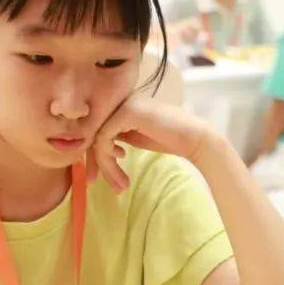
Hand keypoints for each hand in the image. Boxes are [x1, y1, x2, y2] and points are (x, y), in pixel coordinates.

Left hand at [88, 95, 215, 191]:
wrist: (194, 138)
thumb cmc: (168, 139)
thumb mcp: (133, 138)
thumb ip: (113, 138)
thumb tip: (89, 149)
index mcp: (120, 104)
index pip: (96, 129)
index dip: (93, 155)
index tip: (98, 176)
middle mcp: (119, 100)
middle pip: (93, 133)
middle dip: (94, 161)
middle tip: (95, 182)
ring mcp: (123, 104)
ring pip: (97, 137)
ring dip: (105, 165)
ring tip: (119, 184)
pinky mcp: (126, 112)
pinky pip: (104, 137)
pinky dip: (108, 156)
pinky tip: (122, 158)